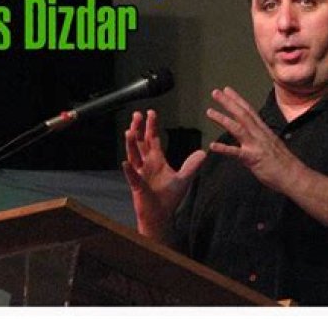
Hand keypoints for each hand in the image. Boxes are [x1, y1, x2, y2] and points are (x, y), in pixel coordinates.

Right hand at [123, 110, 205, 237]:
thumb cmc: (168, 197)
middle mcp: (146, 165)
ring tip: (129, 131)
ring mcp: (140, 175)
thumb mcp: (184, 178)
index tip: (151, 112)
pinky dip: (129, 170)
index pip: (152, 139)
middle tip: (137, 114)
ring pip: (134, 156)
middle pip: (140, 143)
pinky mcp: (138, 187)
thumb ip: (192, 165)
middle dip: (139, 129)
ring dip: (131, 144)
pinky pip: (133, 177)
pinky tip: (125, 163)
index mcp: (156, 160)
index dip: (151, 126)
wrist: (161, 215)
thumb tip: (203, 152)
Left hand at [206, 87, 303, 191]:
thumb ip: (259, 139)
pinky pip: (236, 153)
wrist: (295, 176)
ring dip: (223, 119)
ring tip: (209, 112)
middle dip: (228, 102)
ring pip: (238, 128)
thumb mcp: (272, 145)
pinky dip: (224, 148)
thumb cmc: (284, 163)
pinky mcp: (253, 159)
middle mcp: (259, 134)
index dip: (237, 99)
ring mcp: (256, 145)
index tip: (227, 90)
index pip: (249, 111)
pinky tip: (212, 146)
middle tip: (215, 92)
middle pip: (242, 114)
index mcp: (263, 131)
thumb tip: (251, 137)